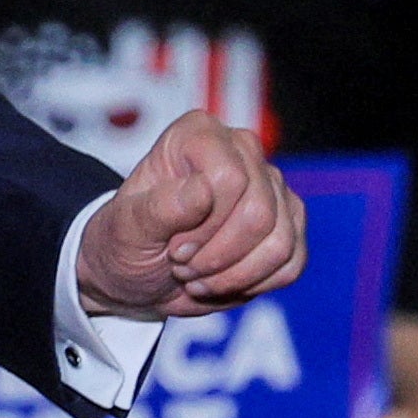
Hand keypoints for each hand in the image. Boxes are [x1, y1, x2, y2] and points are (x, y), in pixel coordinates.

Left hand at [77, 111, 305, 319]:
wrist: (138, 271)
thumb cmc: (126, 240)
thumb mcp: (127, 227)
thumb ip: (161, 207)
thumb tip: (204, 188)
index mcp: (196, 134)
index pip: (228, 178)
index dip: (202, 225)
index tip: (173, 246)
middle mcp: (241, 150)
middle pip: (258, 213)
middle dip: (218, 255)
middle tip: (183, 265)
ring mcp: (270, 187)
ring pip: (279, 243)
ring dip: (234, 274)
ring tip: (198, 274)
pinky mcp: (287, 223)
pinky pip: (291, 264)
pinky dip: (254, 283)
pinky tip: (222, 280)